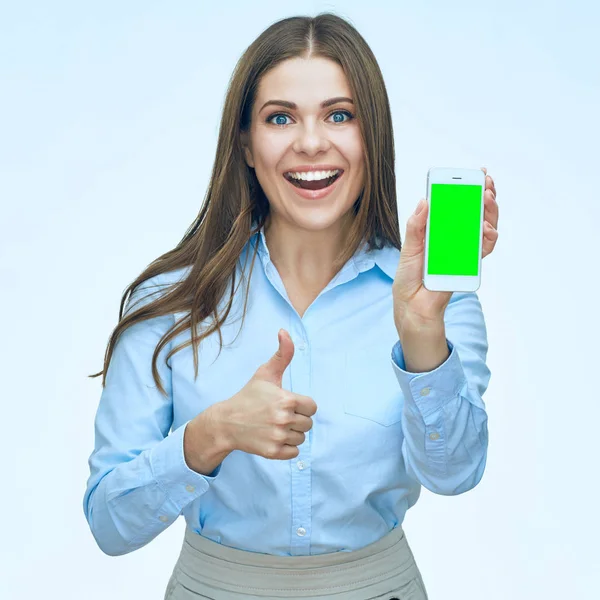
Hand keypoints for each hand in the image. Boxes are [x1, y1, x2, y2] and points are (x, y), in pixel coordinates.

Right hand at [217, 330, 316, 459]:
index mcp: (286, 399)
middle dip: (297, 419)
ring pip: (301, 438)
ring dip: (292, 433)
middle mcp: (283, 419)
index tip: (287, 403)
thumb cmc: (248, 396)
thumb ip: (282, 354)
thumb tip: (284, 331)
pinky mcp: (273, 452)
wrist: (226, 422)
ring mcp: (278, 437)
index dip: (302, 405)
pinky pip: (294, 452)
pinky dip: (287, 447)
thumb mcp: (265, 373)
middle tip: (278, 415)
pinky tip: (273, 437)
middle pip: (308, 423)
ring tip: (275, 426)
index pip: (312, 407)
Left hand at [392, 167, 498, 330]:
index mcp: (439, 228)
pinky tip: (487, 229)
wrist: (412, 303)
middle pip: (476, 212)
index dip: (469, 189)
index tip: (478, 173)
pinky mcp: (469, 264)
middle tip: (486, 183)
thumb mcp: (409, 247)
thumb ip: (417, 226)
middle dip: (484, 195)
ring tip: (487, 199)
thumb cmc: (410, 275)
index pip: (458, 204)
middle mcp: (454, 236)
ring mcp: (464, 249)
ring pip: (485, 227)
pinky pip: (484, 249)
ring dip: (490, 212)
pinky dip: (488, 238)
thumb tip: (424, 201)